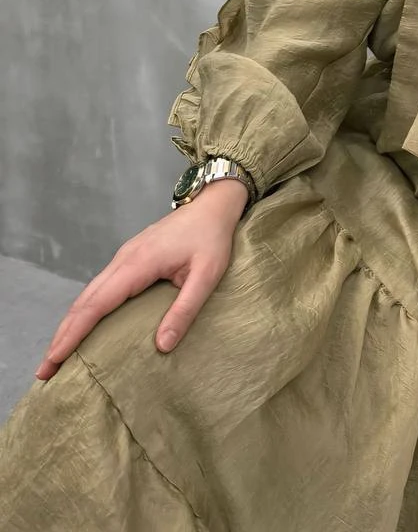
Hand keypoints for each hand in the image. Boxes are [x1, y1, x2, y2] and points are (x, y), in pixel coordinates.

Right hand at [33, 179, 247, 380]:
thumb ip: (185, 309)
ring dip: (71, 324)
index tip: (53, 359)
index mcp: (139, 263)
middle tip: (45, 371)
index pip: (97, 303)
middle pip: (84, 301)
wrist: (212, 205)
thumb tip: (162, 346)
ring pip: (88, 294)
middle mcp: (123, 259)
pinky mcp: (129, 259)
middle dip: (62, 336)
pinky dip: (85, 311)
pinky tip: (83, 327)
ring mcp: (124, 257)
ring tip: (57, 357)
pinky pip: (100, 288)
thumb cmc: (212, 238)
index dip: (73, 333)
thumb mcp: (207, 276)